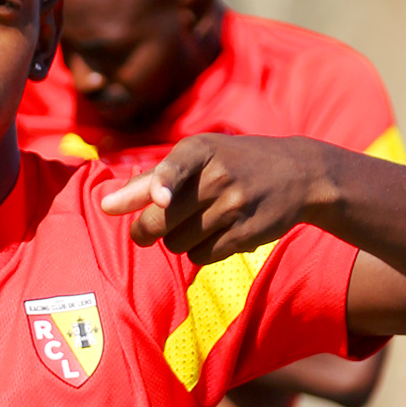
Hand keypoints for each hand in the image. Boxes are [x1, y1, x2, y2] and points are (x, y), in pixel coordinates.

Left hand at [99, 133, 340, 262]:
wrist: (298, 173)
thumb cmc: (232, 163)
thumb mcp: (199, 157)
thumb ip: (151, 179)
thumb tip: (106, 205)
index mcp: (200, 149)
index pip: (177, 166)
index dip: (164, 184)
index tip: (161, 198)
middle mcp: (218, 175)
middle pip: (161, 220)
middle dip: (148, 229)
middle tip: (150, 227)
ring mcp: (234, 206)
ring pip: (176, 243)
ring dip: (178, 239)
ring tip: (200, 221)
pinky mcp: (246, 233)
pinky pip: (199, 257)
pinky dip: (199, 251)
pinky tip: (217, 233)